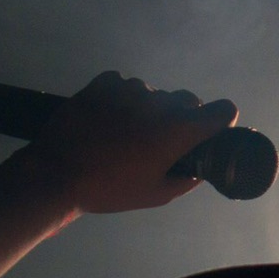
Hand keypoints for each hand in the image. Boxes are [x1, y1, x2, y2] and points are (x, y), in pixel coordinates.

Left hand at [26, 71, 238, 214]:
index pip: (222, 110)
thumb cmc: (109, 188)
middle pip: (187, 100)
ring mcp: (130, 88)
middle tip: (163, 139)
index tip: (212, 128)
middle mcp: (160, 103)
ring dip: (149, 108)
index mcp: (178, 130)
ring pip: (153, 94)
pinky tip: (108, 118)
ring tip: (126, 131)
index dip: (221, 119)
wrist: (56, 173)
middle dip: (183, 116)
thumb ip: (185, 180)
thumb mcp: (154, 195)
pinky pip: (124, 86)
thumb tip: (198, 171)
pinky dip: (122, 99)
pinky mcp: (104, 82)